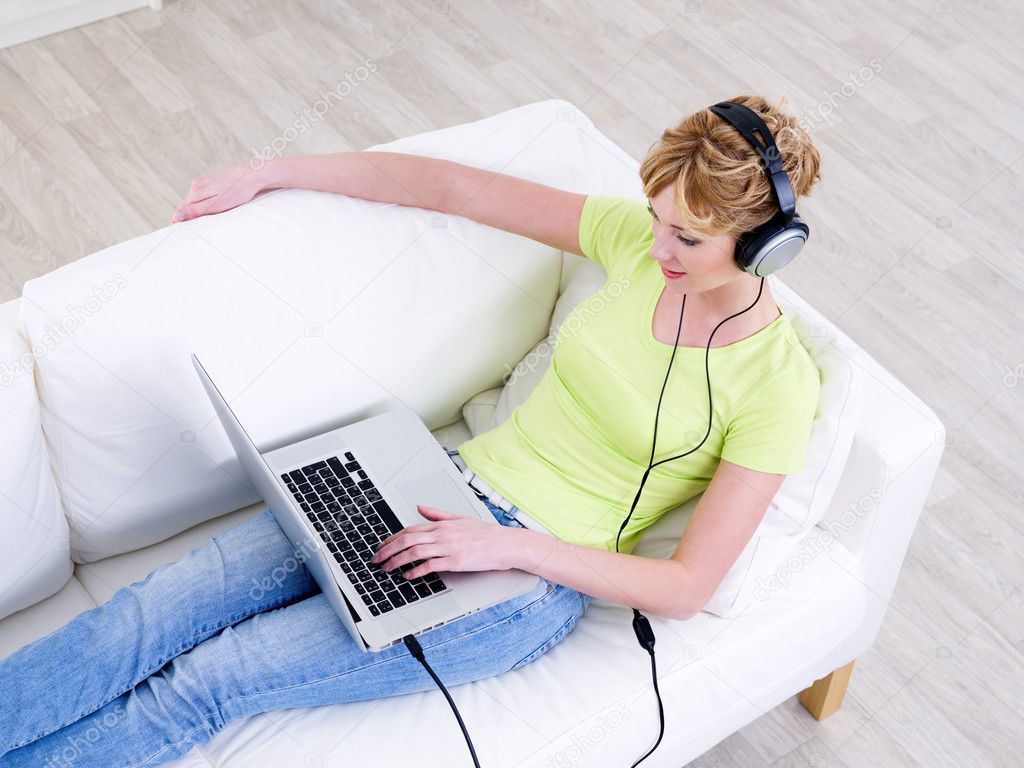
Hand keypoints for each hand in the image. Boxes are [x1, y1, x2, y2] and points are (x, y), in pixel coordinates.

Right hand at [170, 163, 262, 223]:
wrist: (253, 175)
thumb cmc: (238, 191)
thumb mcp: (216, 205)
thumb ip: (196, 211)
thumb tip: (176, 216)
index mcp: (195, 191)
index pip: (180, 210)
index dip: (180, 222)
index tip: (183, 234)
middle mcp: (196, 185)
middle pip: (187, 206)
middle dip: (190, 217)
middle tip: (199, 230)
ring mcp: (204, 182)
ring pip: (195, 201)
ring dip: (199, 211)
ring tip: (209, 220)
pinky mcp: (212, 182)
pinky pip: (204, 197)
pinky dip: (207, 205)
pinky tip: (216, 208)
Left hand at [369, 504, 520, 578]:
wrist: (505, 544)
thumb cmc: (485, 534)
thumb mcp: (459, 519)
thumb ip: (437, 514)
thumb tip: (420, 507)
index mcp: (442, 525)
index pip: (409, 529)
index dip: (392, 538)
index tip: (381, 547)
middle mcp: (442, 534)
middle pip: (407, 539)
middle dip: (388, 550)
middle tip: (376, 559)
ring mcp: (448, 548)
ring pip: (414, 551)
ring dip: (396, 561)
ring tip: (386, 568)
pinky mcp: (455, 562)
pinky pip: (430, 566)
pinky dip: (416, 570)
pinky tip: (407, 575)